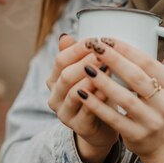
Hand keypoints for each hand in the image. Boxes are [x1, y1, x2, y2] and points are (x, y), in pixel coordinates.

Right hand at [46, 34, 118, 162]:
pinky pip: (87, 110)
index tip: (95, 40)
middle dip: (85, 61)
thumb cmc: (97, 94)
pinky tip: (109, 88)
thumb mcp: (87, 73)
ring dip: (91, 78)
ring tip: (108, 67)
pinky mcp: (79, 127)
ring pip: (73, 93)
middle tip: (103, 52)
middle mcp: (55, 97)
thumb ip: (79, 56)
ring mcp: (65, 113)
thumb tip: (65, 35)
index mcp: (54, 80)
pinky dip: (97, 98)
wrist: (103, 127)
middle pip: (65, 75)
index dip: (77, 48)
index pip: (61, 60)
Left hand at [75, 23, 163, 162]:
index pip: (148, 62)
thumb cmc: (162, 102)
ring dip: (102, 81)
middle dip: (113, 60)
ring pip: (124, 98)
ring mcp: (152, 121)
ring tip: (85, 66)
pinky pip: (113, 117)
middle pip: (136, 78)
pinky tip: (82, 93)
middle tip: (93, 46)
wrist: (162, 143)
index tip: (107, 38)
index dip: (126, 49)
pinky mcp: (136, 135)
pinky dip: (97, 105)